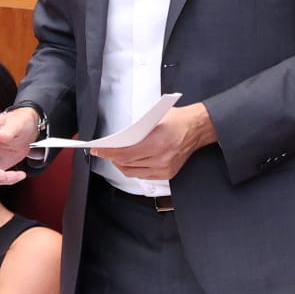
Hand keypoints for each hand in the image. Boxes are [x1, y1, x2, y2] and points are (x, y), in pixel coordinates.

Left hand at [93, 104, 215, 181]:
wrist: (196, 128)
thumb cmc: (177, 120)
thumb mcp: (153, 117)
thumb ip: (136, 130)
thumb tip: (118, 139)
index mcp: (157, 143)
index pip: (125, 153)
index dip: (108, 153)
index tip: (98, 150)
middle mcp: (161, 159)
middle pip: (127, 163)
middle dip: (112, 158)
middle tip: (103, 151)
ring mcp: (164, 169)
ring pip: (133, 172)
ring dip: (121, 165)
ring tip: (114, 157)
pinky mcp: (167, 174)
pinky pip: (143, 175)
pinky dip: (133, 169)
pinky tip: (129, 162)